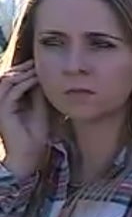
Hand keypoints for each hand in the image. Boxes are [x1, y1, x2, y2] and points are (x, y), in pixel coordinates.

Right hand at [0, 60, 48, 178]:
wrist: (28, 154)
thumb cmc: (35, 135)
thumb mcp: (39, 109)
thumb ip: (38, 94)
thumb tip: (43, 78)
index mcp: (7, 101)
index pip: (11, 79)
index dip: (23, 70)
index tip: (38, 64)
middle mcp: (1, 101)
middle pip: (6, 76)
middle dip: (21, 68)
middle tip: (37, 62)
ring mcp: (0, 105)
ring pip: (6, 81)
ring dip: (22, 73)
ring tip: (37, 69)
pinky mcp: (3, 110)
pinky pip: (12, 91)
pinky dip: (24, 83)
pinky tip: (36, 79)